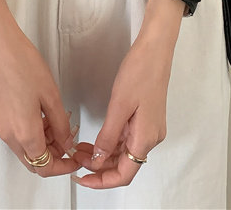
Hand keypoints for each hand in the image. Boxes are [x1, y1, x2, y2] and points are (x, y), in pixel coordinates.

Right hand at [0, 23, 80, 177]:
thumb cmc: (25, 66)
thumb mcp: (51, 96)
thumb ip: (61, 125)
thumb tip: (67, 143)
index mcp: (24, 133)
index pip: (45, 167)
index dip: (64, 167)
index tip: (76, 158)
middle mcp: (9, 136)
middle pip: (33, 162)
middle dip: (54, 156)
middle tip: (69, 138)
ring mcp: (1, 127)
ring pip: (25, 150)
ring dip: (43, 144)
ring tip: (58, 121)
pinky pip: (17, 137)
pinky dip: (32, 134)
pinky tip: (42, 116)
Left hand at [70, 37, 172, 187]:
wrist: (155, 50)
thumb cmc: (140, 72)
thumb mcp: (119, 105)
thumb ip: (108, 136)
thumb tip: (98, 159)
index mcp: (146, 138)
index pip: (124, 174)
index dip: (102, 181)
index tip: (83, 178)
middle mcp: (150, 137)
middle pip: (124, 165)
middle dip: (99, 166)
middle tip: (76, 158)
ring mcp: (149, 128)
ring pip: (124, 152)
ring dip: (103, 154)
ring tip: (81, 149)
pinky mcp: (146, 118)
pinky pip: (127, 138)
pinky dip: (110, 141)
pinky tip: (96, 138)